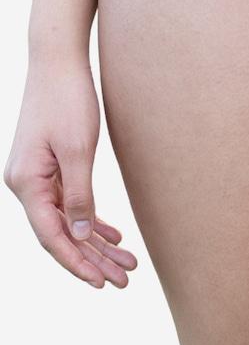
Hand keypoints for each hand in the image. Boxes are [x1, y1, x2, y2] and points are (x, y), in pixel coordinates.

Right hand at [4, 56, 137, 288]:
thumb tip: (83, 235)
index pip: (51, 235)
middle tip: (125, 280)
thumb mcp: (78, 149)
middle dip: (92, 259)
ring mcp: (37, 176)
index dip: (76, 262)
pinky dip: (92, 220)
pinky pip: (71, 203)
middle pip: (61, 233)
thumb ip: (80, 194)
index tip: (102, 283)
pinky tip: (114, 236)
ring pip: (68, 220)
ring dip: (96, 243)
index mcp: (27, 183)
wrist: (57, 61)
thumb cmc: (68, 99)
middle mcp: (26, 184)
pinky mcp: (50, 166)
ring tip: (127, 264)